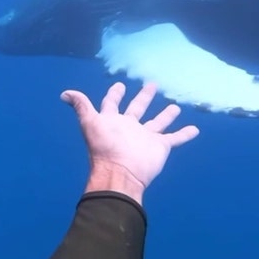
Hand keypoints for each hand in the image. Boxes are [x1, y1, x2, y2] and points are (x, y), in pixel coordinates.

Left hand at [61, 82, 198, 200]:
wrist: (121, 173)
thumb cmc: (104, 146)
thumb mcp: (90, 122)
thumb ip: (80, 106)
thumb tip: (64, 93)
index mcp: (112, 122)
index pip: (112, 104)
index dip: (114, 95)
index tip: (119, 85)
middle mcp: (129, 128)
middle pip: (137, 109)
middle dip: (143, 98)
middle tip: (151, 85)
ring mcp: (145, 138)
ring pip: (158, 122)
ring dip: (166, 115)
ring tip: (175, 106)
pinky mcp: (160, 147)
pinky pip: (175, 138)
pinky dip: (184, 134)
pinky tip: (194, 129)